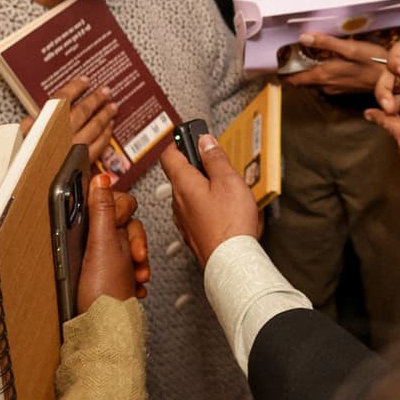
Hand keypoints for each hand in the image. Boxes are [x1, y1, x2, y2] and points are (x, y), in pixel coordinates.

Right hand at [23, 77, 117, 165]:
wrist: (31, 198)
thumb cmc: (23, 171)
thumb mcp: (18, 145)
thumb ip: (27, 130)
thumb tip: (32, 121)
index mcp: (45, 125)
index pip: (61, 99)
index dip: (74, 87)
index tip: (84, 80)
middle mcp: (63, 134)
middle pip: (84, 110)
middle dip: (96, 98)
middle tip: (106, 91)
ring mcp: (75, 147)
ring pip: (95, 126)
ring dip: (105, 115)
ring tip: (112, 106)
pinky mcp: (83, 161)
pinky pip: (100, 145)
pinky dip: (106, 134)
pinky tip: (109, 129)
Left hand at [77, 173, 149, 308]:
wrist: (110, 330)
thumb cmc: (102, 293)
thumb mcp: (103, 244)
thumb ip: (103, 209)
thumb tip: (100, 178)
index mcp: (91, 231)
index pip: (112, 202)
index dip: (123, 211)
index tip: (125, 225)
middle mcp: (97, 244)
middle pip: (127, 223)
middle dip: (137, 240)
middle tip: (134, 256)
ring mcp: (107, 261)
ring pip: (133, 245)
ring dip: (141, 260)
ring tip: (137, 274)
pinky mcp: (116, 277)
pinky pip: (133, 265)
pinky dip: (137, 275)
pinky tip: (135, 285)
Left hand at [159, 133, 260, 266]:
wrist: (230, 262)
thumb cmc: (230, 224)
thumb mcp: (229, 180)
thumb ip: (215, 158)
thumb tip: (205, 141)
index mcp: (183, 184)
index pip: (169, 155)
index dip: (179, 142)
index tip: (192, 137)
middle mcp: (177, 201)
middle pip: (180, 174)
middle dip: (198, 166)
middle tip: (219, 165)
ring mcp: (183, 219)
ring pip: (188, 194)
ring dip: (203, 187)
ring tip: (226, 191)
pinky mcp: (191, 233)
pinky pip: (195, 211)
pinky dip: (206, 205)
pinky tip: (224, 210)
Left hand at [285, 33, 386, 95]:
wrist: (393, 80)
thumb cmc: (374, 62)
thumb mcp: (350, 49)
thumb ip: (326, 43)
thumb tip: (304, 37)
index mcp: (325, 75)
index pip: (295, 79)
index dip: (285, 73)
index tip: (278, 64)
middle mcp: (327, 85)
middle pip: (303, 80)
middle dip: (295, 70)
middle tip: (291, 56)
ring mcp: (336, 89)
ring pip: (314, 82)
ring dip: (309, 72)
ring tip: (306, 58)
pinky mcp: (344, 89)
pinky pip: (325, 83)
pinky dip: (321, 74)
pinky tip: (327, 64)